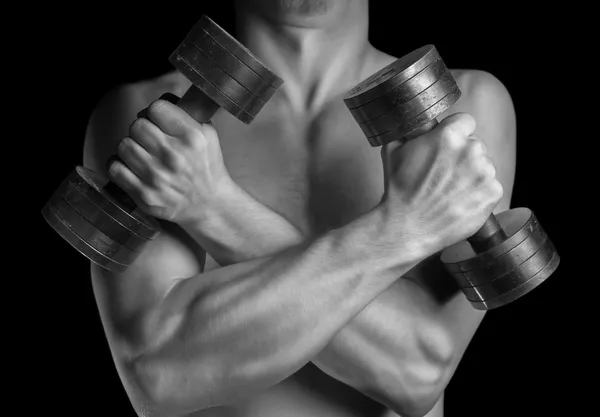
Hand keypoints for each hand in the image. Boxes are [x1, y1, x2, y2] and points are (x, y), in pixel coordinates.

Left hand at [108, 94, 231, 223]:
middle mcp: (173, 155)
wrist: (209, 205)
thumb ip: (186, 114)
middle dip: (143, 130)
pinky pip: (115, 168)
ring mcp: (157, 177)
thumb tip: (160, 103)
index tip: (159, 121)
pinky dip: (120, 166)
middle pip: (137, 125)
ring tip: (143, 155)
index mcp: (191, 137)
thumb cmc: (207, 167)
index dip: (156, 112)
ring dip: (131, 148)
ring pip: (124, 145)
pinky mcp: (144, 194)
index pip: (156, 108)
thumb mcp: (208, 135)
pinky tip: (132, 168)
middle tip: (151, 140)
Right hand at [378, 112, 502, 256]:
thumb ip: (410, 131)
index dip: (455, 133)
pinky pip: (490, 186)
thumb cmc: (399, 190)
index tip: (448, 145)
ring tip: (450, 190)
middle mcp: (471, 150)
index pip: (465, 121)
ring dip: (471, 174)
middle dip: (462, 155)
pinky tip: (460, 200)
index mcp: (449, 135)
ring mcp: (485, 172)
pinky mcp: (493, 193)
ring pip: (484, 165)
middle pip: (475, 144)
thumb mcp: (393, 150)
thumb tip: (416, 124)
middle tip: (444, 173)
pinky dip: (479, 192)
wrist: (408, 226)